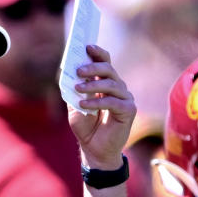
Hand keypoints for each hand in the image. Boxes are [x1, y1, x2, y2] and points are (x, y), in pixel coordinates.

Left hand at [69, 45, 135, 170]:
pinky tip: (84, 105)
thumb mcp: (75, 105)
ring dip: (93, 85)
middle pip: (109, 70)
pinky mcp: (129, 111)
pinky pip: (113, 102)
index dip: (98, 53)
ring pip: (112, 84)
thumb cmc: (85, 128)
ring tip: (78, 88)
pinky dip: (97, 102)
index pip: (105, 62)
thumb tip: (68, 71)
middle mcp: (118, 88)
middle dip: (93, 67)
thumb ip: (74, 90)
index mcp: (105, 84)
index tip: (86, 46)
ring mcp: (125, 98)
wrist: (94, 150)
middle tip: (79, 70)